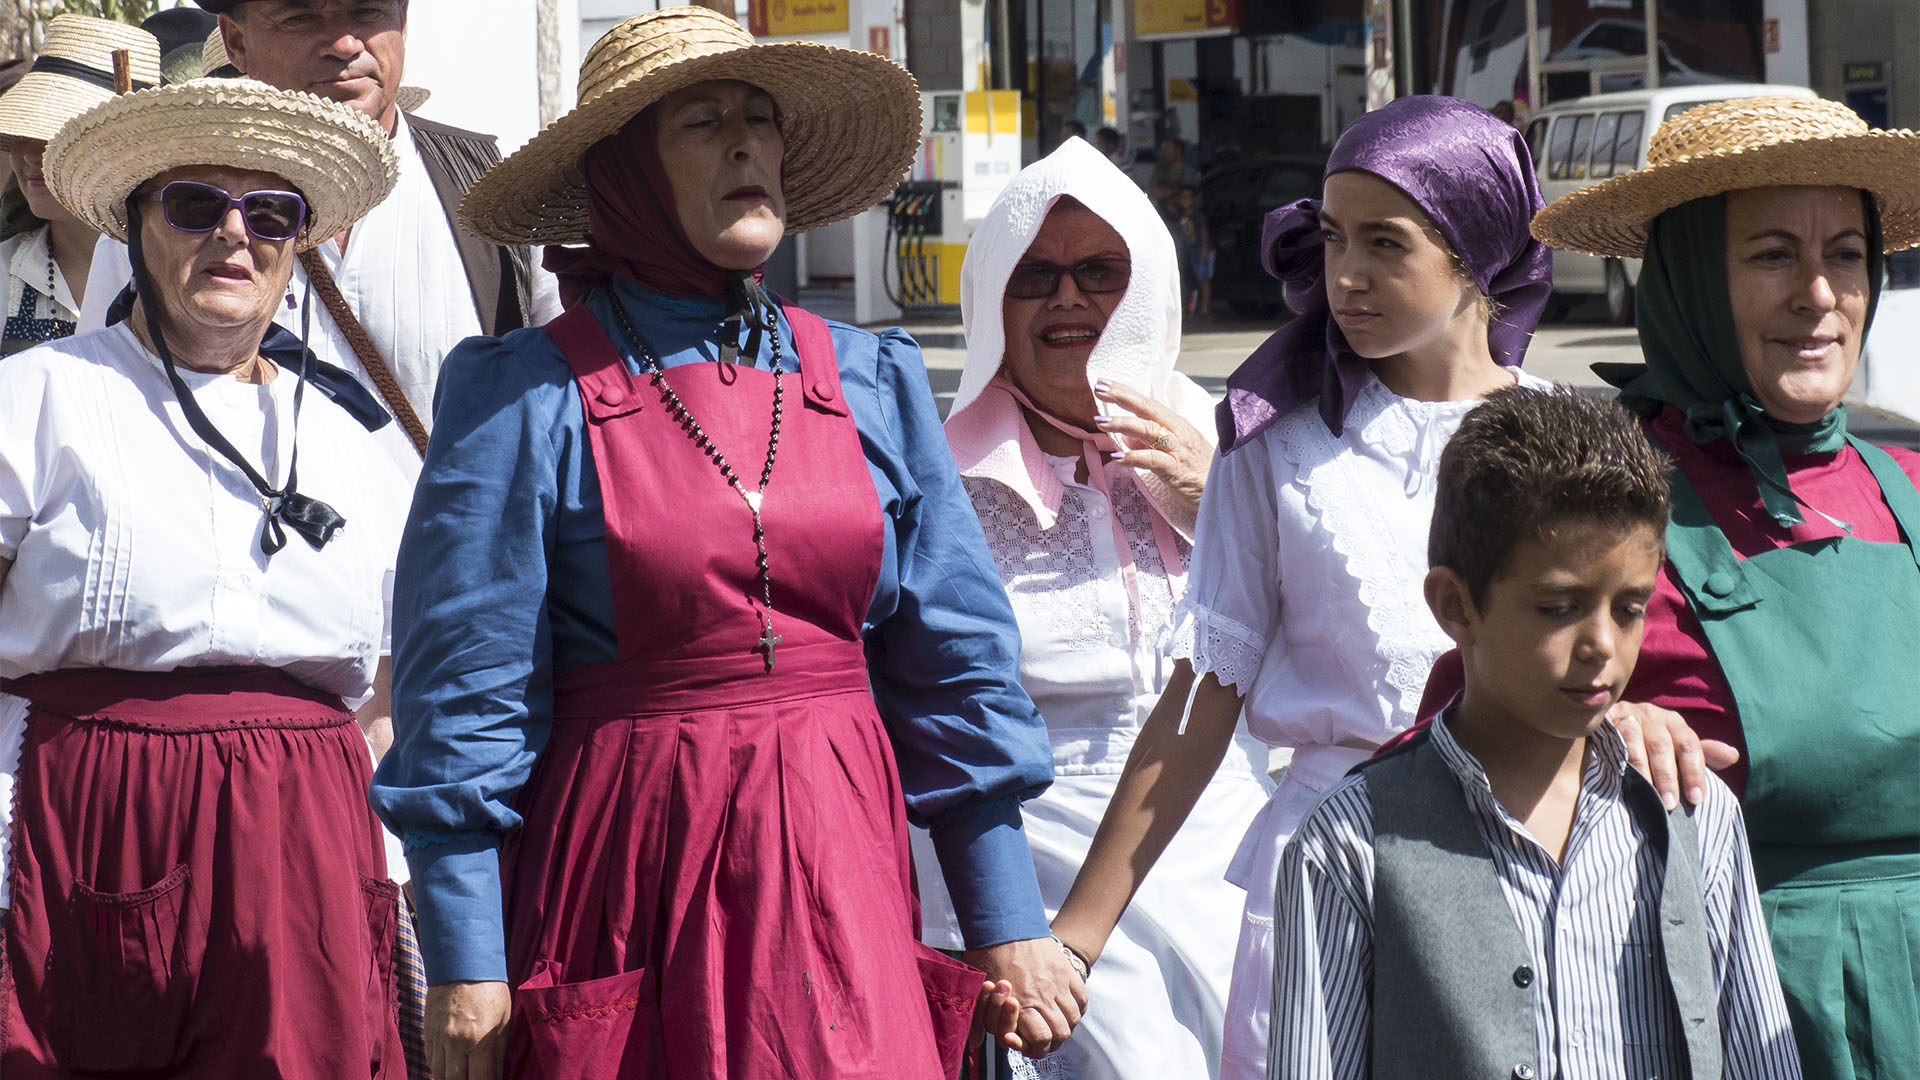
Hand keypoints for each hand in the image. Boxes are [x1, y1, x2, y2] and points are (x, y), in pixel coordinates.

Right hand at [427, 980, 511, 1079]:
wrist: (461, 963)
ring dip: (452, 1079)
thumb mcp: (504, 1018)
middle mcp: (456, 1043)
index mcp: (480, 1039)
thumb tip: (498, 1074)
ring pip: (440, 1075)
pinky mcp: (428, 1033)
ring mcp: (439, 1039)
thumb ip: (499, 1050)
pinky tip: (450, 1069)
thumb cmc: (489, 989)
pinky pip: (430, 1061)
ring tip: (464, 1075)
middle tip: (477, 1077)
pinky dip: (439, 1069)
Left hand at [963, 937, 1087, 1058]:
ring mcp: (1058, 983)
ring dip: (1065, 1026)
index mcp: (1021, 1003)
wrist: (1004, 922)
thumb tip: (980, 1040)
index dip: (1034, 1048)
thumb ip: (981, 1018)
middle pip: (1061, 1033)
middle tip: (1040, 1037)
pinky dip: (1076, 1008)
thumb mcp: (978, 988)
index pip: (1042, 1041)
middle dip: (1051, 1041)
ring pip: (1073, 1018)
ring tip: (1053, 1024)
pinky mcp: (1066, 970)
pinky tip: (1065, 1008)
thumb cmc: (987, 953)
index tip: (1024, 1042)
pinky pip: (1082, 998)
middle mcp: (1044, 996)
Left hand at [1093, 379, 1208, 527]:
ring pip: (1149, 431)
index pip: (1148, 403)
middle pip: (1147, 409)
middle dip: (1122, 397)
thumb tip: (1126, 437)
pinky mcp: (1176, 470)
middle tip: (1099, 389)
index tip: (1104, 384)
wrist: (1223, 491)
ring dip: (1124, 424)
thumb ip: (1148, 442)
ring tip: (1102, 422)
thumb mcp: (1172, 450)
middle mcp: (1176, 432)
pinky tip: (1118, 457)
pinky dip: (1135, 457)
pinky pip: (1153, 461)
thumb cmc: (1197, 470)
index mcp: (1175, 424)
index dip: (1126, 392)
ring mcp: (1177, 450)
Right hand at [1608, 700, 1739, 809]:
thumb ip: (1701, 754)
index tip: (1697, 799)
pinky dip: (1618, 756)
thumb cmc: (1650, 742)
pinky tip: (1621, 774)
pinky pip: (1611, 737)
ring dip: (1642, 770)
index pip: (1689, 745)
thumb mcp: (1677, 747)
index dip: (1694, 772)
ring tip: (1647, 796)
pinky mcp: (1605, 720)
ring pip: (1635, 741)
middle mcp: (1652, 715)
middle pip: (1662, 745)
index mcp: (1674, 722)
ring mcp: (1627, 715)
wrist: (1612, 722)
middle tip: (1670, 803)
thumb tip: (1732, 756)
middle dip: (1668, 776)